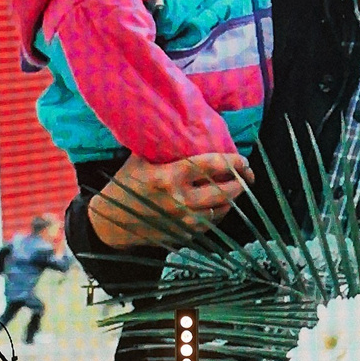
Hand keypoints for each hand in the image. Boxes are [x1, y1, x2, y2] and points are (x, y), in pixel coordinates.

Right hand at [89, 151, 249, 247]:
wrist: (111, 221)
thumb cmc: (126, 184)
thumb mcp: (139, 159)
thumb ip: (163, 147)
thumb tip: (184, 125)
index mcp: (169, 177)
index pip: (211, 166)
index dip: (232, 162)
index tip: (243, 159)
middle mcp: (180, 200)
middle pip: (225, 192)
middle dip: (241, 183)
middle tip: (247, 175)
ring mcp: (184, 221)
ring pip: (222, 210)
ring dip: (233, 199)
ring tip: (238, 188)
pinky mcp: (184, 235)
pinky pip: (212, 224)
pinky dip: (220, 213)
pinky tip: (222, 204)